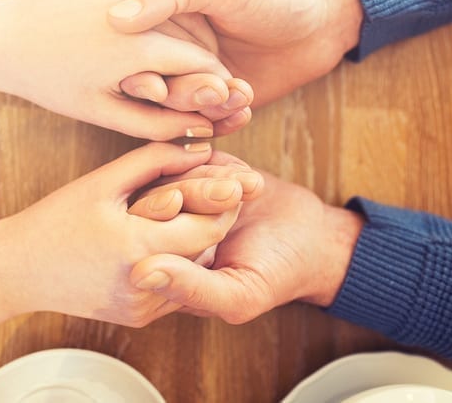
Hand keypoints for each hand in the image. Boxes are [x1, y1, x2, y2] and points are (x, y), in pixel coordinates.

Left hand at [0, 0, 252, 139]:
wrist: (5, 37)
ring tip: (194, 66)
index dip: (219, 83)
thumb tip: (199, 132)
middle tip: (219, 86)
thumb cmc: (51, 82)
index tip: (227, 98)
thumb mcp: (102, 112)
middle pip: (197, 35)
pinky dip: (171, 19)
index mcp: (136, 49)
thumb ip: (155, 124)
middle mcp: (136, 12)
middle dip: (212, 61)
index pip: (201, 62)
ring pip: (180, 12)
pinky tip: (164, 40)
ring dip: (195, 37)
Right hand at [0, 142, 263, 336]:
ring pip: (195, 270)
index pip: (208, 227)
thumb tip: (199, 144)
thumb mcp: (103, 182)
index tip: (234, 177)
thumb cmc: (54, 220)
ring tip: (208, 209)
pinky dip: (182, 260)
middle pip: (207, 249)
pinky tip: (179, 236)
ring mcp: (142, 306)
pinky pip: (175, 286)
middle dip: (220, 218)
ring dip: (203, 241)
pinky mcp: (136, 316)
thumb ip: (154, 160)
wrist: (16, 271)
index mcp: (137, 247)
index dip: (225, 201)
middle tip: (233, 190)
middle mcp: (145, 284)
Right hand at [108, 0, 362, 106]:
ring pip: (179, 110)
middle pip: (153, 88)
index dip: (138, 74)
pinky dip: (223, 122)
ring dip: (206, 108)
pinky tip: (244, 110)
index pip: (129, 55)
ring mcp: (196, 78)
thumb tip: (114, 18)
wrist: (321, 20)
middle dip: (180, 94)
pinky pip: (207, 124)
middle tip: (214, 87)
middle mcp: (173, 50)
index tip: (155, 85)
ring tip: (240, 92)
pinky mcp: (219, 103)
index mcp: (160, 18)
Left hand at [130, 171, 362, 323]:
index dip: (162, 213)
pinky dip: (227, 165)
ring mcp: (189, 196)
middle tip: (235, 193)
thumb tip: (138, 276)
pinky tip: (253, 181)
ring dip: (217, 175)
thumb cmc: (274, 277)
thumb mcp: (237, 295)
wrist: (313, 241)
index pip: (141, 232)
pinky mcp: (208, 171)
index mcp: (164, 263)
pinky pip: (200, 156)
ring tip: (254, 186)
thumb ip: (190, 289)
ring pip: (178, 171)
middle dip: (196, 189)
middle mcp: (169, 229)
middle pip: (158, 195)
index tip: (190, 204)